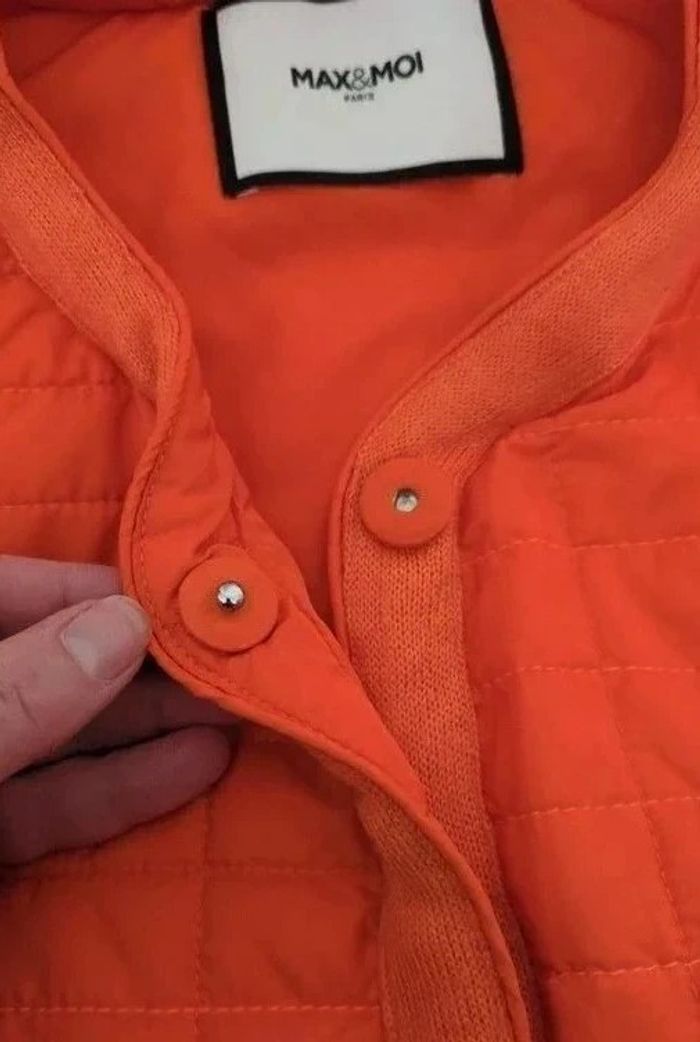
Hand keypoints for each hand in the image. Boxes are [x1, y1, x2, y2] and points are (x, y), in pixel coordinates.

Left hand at [0, 556, 234, 863]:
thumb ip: (18, 692)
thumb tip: (124, 623)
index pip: (12, 589)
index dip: (97, 590)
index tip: (184, 596)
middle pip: (56, 662)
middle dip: (146, 663)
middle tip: (236, 658)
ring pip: (64, 735)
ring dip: (152, 725)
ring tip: (239, 711)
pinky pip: (54, 804)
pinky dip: (121, 790)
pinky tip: (198, 765)